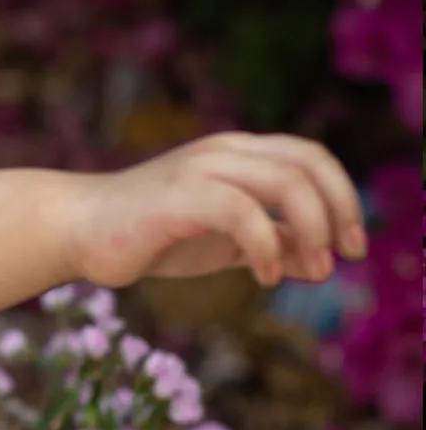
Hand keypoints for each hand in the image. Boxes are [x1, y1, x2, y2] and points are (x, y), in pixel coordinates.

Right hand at [67, 132, 366, 291]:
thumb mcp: (222, 243)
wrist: (78, 232)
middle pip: (308, 164)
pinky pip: (242, 212)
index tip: (353, 245)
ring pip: (285, 182)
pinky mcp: (179, 196)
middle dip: (338, 211)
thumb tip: (319, 262)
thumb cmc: (148, 237)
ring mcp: (201, 169)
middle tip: (345, 257)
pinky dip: (266, 246)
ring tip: (316, 269)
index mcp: (238, 154)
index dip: (343, 197)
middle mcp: (225, 151)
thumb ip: (269, 244)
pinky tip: (266, 278)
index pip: (310, 158)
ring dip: (312, 229)